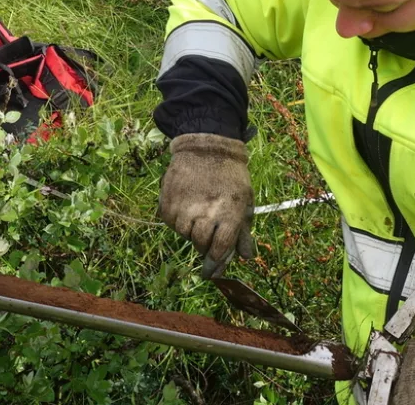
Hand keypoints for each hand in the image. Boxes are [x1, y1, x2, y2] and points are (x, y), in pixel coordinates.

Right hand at [157, 133, 255, 277]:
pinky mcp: (168, 202)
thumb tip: (246, 257)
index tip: (213, 267)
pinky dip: (177, 220)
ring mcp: (184, 207)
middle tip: (207, 233)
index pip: (220, 248)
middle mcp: (206, 213)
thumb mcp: (245, 201)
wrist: (207, 147)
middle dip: (204, 244)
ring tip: (197, 213)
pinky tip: (185, 206)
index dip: (217, 260)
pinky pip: (170, 222)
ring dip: (190, 230)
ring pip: (184, 233)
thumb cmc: (231, 176)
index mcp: (229, 213)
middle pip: (201, 243)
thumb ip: (244, 231)